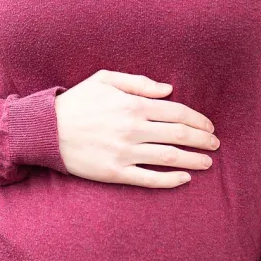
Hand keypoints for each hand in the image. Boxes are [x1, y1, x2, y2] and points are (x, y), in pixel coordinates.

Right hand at [55, 69, 219, 188]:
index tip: (209, 127)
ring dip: (193, 160)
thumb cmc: (76, 103)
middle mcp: (133, 130)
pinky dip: (170, 180)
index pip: (177, 112)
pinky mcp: (115, 173)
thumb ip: (139, 83)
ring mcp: (125, 153)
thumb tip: (169, 90)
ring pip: (169, 157)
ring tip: (207, 163)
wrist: (46, 131)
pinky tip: (184, 179)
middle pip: (179, 135)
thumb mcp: (105, 80)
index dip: (198, 120)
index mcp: (133, 105)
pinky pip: (149, 179)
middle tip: (215, 145)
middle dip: (202, 140)